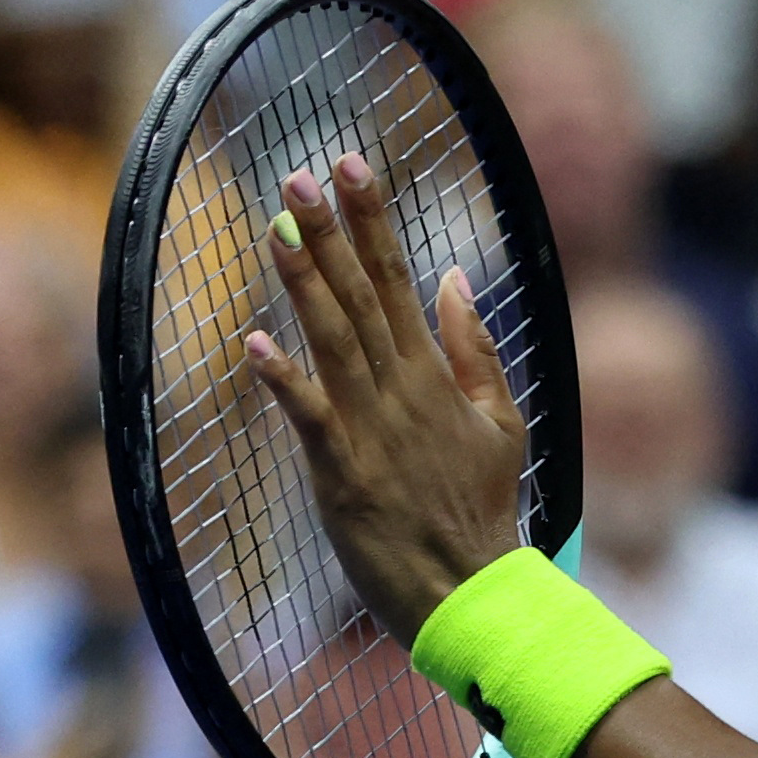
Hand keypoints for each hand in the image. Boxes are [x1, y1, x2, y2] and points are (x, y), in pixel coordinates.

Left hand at [242, 155, 526, 645]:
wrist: (473, 591)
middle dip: (331, 233)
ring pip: (334, 341)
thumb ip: (474, 347)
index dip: (373, 221)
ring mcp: (372, 430)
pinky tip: (255, 343)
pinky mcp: (343, 474)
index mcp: (435, 376)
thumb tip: (452, 276)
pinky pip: (309, 418)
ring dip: (305, 282)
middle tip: (298, 174)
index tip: (352, 165)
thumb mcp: (501, 422)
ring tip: (275, 227)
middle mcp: (402, 391)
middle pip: (361, 297)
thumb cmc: (481, 511)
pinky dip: (284, 380)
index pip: (399, 280)